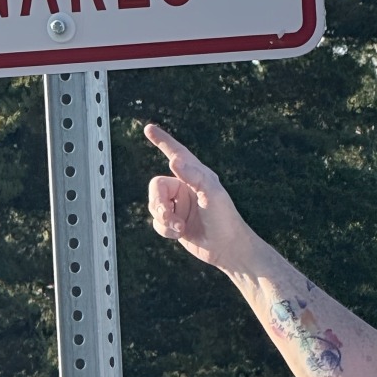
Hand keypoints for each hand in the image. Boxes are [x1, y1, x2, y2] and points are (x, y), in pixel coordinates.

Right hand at [144, 124, 249, 268]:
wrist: (227, 249)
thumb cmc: (225, 218)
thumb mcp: (212, 194)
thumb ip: (193, 176)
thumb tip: (174, 160)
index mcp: (196, 175)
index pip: (176, 153)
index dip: (162, 141)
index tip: (148, 128)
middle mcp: (185, 187)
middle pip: (156, 186)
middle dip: (158, 202)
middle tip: (168, 214)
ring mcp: (179, 206)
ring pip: (154, 205)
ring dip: (163, 218)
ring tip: (179, 227)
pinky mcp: (174, 223)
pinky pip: (157, 222)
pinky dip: (165, 229)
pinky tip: (180, 234)